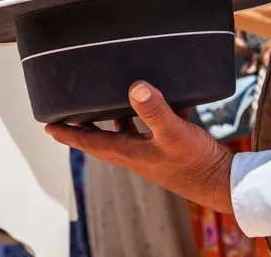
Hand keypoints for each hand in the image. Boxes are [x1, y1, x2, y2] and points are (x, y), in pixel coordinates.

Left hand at [45, 81, 234, 213]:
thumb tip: (135, 87)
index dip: (68, 134)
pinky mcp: (170, 148)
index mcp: (130, 153)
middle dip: (87, 125)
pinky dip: (155, 113)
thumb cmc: (195, 164)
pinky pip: (156, 128)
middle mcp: (138, 154)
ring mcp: (154, 152)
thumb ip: (155, 111)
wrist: (222, 182)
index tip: (48, 127)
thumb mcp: (173, 134)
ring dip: (117, 118)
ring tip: (112, 98)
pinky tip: (167, 96)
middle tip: (74, 110)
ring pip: (128, 132)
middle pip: (104, 139)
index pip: (90, 143)